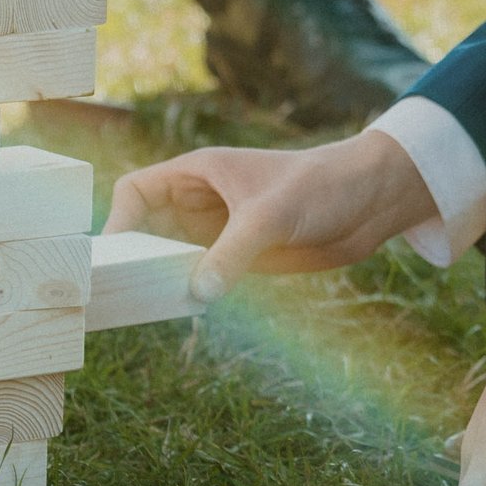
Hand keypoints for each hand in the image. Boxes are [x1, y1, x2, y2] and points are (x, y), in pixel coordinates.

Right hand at [109, 126, 434, 297]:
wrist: (370, 202)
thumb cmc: (320, 186)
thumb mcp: (270, 216)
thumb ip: (231, 253)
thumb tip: (196, 294)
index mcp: (198, 173)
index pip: (137, 190)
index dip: (119, 220)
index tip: (115, 257)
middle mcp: (202, 202)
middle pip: (147, 229)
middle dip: (133, 257)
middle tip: (118, 295)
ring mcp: (220, 231)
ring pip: (171, 257)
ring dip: (161, 279)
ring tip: (145, 309)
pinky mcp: (241, 258)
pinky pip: (203, 277)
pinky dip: (190, 293)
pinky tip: (185, 312)